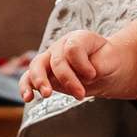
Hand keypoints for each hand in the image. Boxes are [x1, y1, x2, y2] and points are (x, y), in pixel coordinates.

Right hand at [20, 29, 136, 102]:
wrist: (103, 68)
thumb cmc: (106, 61)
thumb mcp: (110, 60)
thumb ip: (99, 65)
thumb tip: (85, 76)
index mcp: (77, 38)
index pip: (73, 48)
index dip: (82, 64)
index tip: (93, 74)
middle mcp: (60, 47)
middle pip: (57, 60)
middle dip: (68, 79)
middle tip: (80, 95)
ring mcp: (50, 60)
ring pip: (37, 66)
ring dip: (40, 81)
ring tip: (47, 94)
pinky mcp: (43, 74)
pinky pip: (28, 78)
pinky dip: (26, 87)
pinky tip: (28, 98)